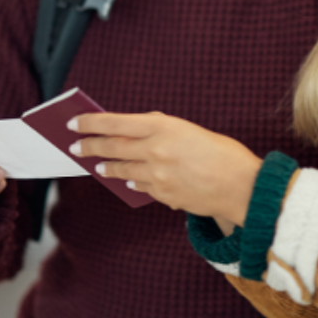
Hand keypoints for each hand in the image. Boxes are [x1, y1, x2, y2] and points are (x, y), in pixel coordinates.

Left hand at [71, 113, 262, 224]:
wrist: (244, 188)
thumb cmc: (224, 154)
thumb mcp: (191, 130)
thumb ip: (162, 129)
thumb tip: (137, 129)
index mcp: (163, 128)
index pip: (114, 123)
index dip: (90, 123)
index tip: (73, 122)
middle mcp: (155, 150)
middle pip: (110, 147)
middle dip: (89, 147)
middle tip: (75, 147)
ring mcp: (156, 176)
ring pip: (121, 170)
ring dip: (107, 167)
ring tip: (99, 165)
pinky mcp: (162, 195)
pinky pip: (141, 186)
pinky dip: (134, 181)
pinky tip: (131, 179)